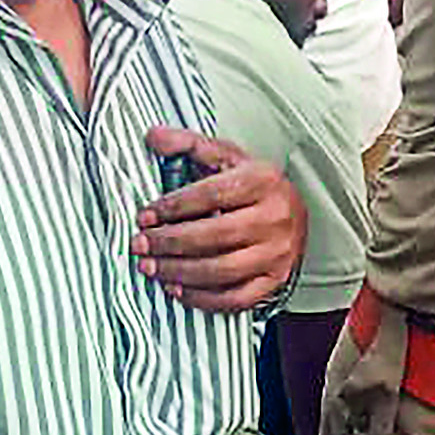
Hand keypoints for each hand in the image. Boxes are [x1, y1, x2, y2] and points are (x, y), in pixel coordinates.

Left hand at [137, 127, 307, 312]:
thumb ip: (189, 145)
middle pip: (215, 235)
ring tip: (150, 267)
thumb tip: (152, 135)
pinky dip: (201, 298)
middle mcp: (276, 217)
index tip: (144, 216)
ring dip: (179, 271)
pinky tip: (176, 288)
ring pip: (222, 270)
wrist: (296, 213)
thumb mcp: (227, 158)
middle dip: (170, 242)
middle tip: (139, 244)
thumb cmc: (253, 185)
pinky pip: (235, 298)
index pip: (212, 194)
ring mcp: (278, 252)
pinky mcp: (275, 280)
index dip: (173, 207)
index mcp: (264, 181)